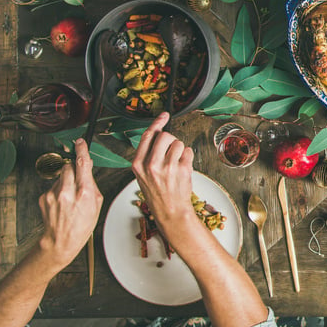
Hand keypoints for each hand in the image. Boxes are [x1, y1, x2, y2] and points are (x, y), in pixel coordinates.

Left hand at [37, 139, 102, 268]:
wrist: (61, 241)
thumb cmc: (82, 225)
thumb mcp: (96, 204)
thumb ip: (92, 184)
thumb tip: (87, 170)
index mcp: (84, 193)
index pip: (82, 163)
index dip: (82, 149)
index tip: (80, 141)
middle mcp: (67, 192)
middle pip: (69, 167)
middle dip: (73, 169)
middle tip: (78, 180)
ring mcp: (53, 194)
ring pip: (61, 176)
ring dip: (66, 181)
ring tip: (70, 197)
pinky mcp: (43, 197)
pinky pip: (53, 186)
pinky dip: (58, 191)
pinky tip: (62, 203)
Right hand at [131, 112, 197, 239]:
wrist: (170, 211)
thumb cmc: (158, 193)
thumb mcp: (143, 175)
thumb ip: (148, 155)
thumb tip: (159, 133)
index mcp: (138, 164)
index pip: (148, 136)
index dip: (157, 123)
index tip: (164, 115)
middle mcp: (151, 165)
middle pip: (165, 136)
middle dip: (171, 140)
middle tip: (171, 150)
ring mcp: (168, 167)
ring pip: (178, 143)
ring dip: (180, 150)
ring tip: (176, 163)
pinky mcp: (182, 169)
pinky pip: (188, 151)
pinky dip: (188, 157)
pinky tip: (182, 168)